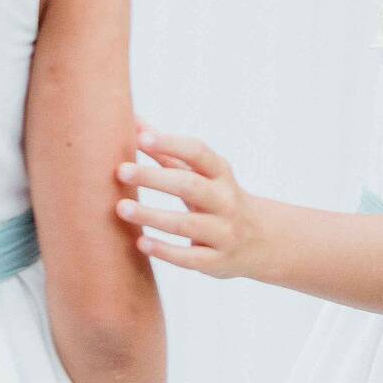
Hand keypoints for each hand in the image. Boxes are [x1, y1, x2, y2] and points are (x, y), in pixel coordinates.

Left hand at [115, 128, 266, 279]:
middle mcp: (226, 200)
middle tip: (121, 171)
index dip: (171, 143)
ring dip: (152, 216)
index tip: (141, 137)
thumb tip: (133, 121)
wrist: (261, 239)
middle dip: (155, 178)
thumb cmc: (217, 197)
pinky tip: (140, 243)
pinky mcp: (217, 261)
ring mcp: (224, 232)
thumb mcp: (201, 174)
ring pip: (187, 224)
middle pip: (190, 185)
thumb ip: (167, 151)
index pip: (198, 152)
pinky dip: (165, 251)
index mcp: (220, 173)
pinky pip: (190, 258)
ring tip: (120, 208)